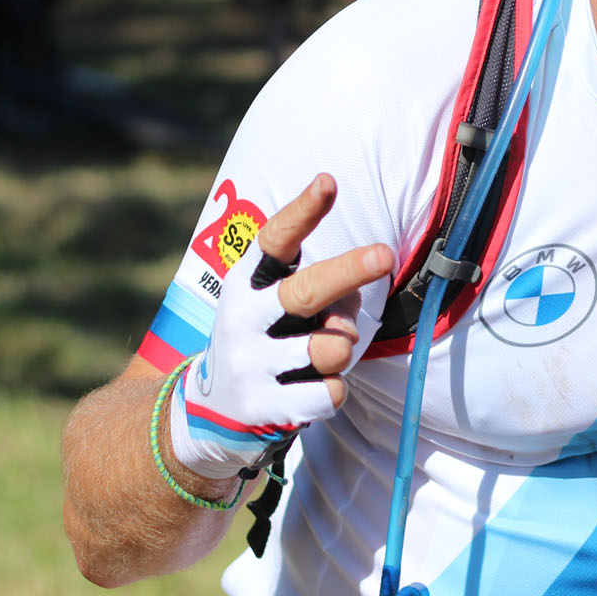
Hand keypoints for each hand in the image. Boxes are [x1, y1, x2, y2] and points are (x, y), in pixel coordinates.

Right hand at [167, 174, 395, 478]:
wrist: (211, 413)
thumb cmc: (266, 342)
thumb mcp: (280, 310)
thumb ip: (320, 298)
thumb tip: (348, 312)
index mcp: (247, 283)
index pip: (275, 239)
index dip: (303, 211)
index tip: (328, 182)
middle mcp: (242, 317)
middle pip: (306, 290)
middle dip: (348, 271)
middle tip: (385, 254)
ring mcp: (248, 363)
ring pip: (333, 347)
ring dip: (342, 351)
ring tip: (315, 360)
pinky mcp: (261, 406)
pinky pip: (330, 393)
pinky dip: (332, 393)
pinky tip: (305, 393)